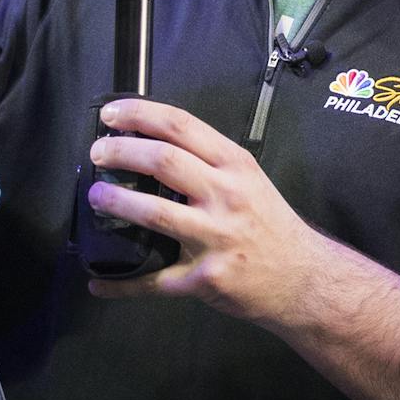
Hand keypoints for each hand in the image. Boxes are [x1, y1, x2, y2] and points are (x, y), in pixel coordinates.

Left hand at [85, 97, 322, 324]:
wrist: (304, 279)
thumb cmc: (270, 223)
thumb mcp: (248, 178)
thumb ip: (207, 161)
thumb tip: (149, 143)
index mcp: (234, 165)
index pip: (180, 126)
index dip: (139, 115)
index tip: (110, 116)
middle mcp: (226, 196)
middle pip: (164, 161)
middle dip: (121, 153)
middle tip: (97, 154)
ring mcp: (216, 239)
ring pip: (155, 213)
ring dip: (116, 203)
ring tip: (95, 197)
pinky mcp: (206, 279)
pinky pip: (154, 281)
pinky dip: (121, 283)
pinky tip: (98, 282)